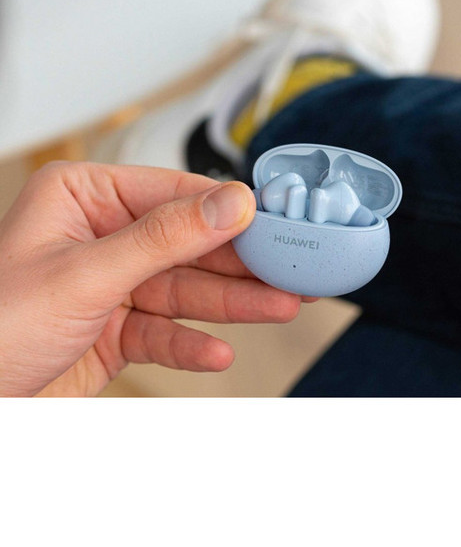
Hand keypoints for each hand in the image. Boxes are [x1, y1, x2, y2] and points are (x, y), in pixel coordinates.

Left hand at [0, 162, 309, 396]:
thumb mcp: (86, 274)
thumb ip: (166, 237)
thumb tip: (231, 202)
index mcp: (85, 198)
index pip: (176, 195)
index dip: (230, 211)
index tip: (276, 222)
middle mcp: (101, 236)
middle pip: (189, 245)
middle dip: (239, 265)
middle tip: (287, 271)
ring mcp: (110, 285)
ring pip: (184, 290)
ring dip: (230, 304)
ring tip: (277, 307)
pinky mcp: (114, 329)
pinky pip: (164, 332)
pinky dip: (190, 344)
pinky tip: (218, 352)